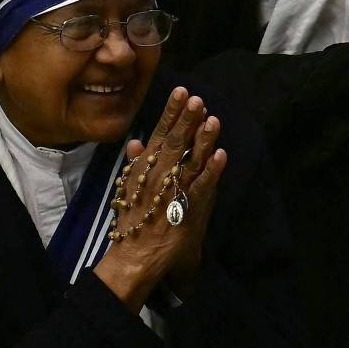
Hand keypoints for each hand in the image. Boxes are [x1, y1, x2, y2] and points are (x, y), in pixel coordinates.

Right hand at [91, 88, 226, 308]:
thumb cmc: (132, 220)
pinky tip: (221, 154)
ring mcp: (175, 191)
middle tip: (197, 99)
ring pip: (191, 161)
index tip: (182, 92)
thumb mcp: (128, 188)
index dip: (171, 112)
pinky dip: (212, 170)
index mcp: (146, 168)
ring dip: (202, 140)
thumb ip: (135, 164)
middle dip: (187, 120)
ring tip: (213, 119)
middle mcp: (160, 175)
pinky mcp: (188, 208)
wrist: (134, 255)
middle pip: (175, 142)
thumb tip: (136, 141)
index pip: (159, 134)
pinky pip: (203, 186)